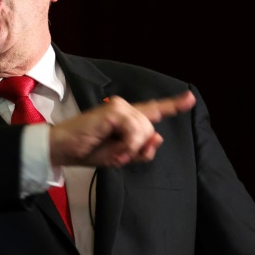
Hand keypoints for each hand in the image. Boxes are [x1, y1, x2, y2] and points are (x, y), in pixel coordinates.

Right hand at [48, 90, 195, 166]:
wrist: (65, 148)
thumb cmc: (89, 151)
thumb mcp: (120, 157)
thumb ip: (142, 150)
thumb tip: (158, 136)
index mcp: (127, 117)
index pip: (153, 110)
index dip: (173, 104)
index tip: (189, 98)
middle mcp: (124, 107)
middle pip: (149, 129)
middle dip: (136, 147)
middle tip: (115, 153)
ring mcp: (119, 106)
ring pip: (143, 130)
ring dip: (129, 147)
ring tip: (111, 149)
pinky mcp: (114, 110)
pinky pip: (134, 131)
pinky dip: (127, 144)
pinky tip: (113, 146)